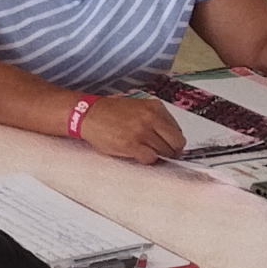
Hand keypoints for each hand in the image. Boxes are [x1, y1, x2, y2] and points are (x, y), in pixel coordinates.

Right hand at [68, 93, 186, 162]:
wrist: (89, 114)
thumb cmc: (111, 113)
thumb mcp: (139, 108)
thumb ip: (156, 119)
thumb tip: (170, 138)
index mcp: (155, 107)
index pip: (177, 130)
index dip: (173, 141)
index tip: (168, 145)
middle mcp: (151, 118)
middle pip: (176, 142)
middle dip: (172, 151)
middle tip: (164, 154)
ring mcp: (142, 132)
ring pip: (164, 152)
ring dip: (157, 156)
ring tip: (145, 152)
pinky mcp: (132, 145)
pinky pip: (150, 159)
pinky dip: (147, 160)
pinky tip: (138, 155)